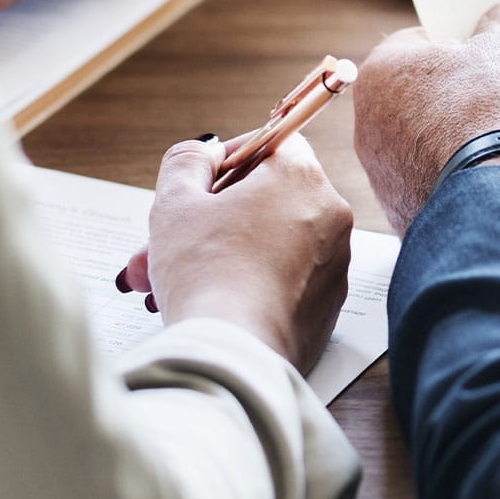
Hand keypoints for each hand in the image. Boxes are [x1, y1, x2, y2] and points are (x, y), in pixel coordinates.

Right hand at [125, 135, 352, 375]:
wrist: (233, 356)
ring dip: (219, 253)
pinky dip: (247, 283)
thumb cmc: (204, 273)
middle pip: (265, 199)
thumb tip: (205, 152)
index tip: (200, 182)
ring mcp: (334, 264)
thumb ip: (187, 161)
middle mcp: (330, 215)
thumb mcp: (176, 202)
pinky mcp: (327, 307)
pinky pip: (283, 280)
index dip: (229, 157)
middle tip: (167, 238)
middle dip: (210, 217)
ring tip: (165, 280)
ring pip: (268, 243)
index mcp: (301, 177)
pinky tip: (204, 301)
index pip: (272, 142)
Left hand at [353, 2, 499, 235]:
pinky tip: (479, 170)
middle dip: (450, 90)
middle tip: (490, 94)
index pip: (416, 41)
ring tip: (490, 135)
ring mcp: (377, 167)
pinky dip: (448, 171)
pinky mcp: (395, 203)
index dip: (455, 43)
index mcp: (380, 71)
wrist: (490, 196)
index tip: (480, 53)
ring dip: (448, 133)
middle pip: (414, 92)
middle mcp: (366, 120)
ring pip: (417, 137)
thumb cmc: (490, 112)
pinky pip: (423, 176)